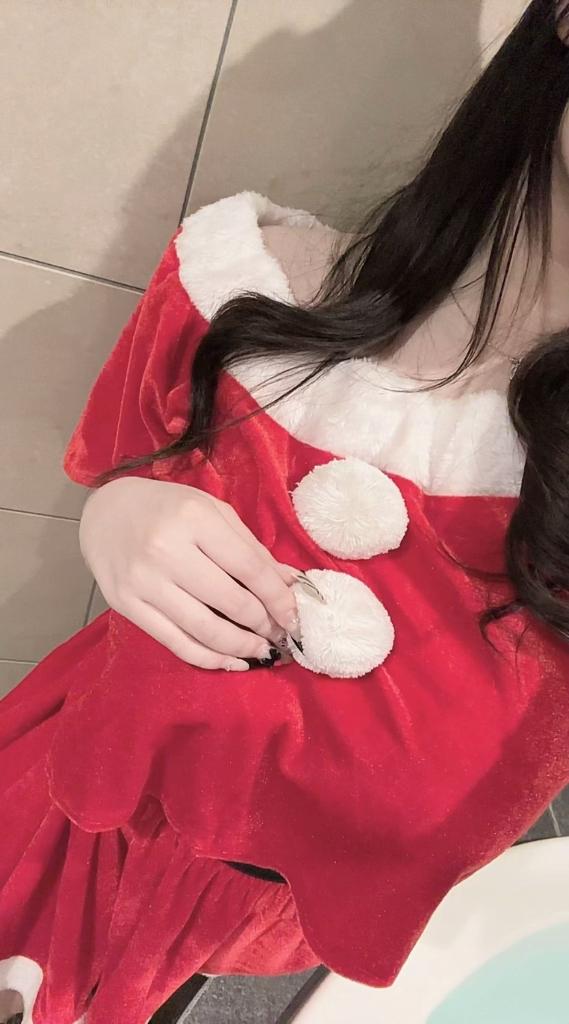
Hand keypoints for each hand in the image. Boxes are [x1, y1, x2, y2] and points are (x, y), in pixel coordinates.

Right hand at [79, 477, 298, 669]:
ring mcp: (143, 581)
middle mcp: (166, 550)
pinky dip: (209, 659)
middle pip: (231, 602)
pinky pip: (175, 642)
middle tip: (282, 635)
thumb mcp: (212, 512)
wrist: (105, 512)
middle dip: (265, 625)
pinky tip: (231, 662)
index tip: (296, 617)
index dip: (279, 598)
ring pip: (205, 630)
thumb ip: (251, 548)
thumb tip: (290, 584)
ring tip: (262, 650)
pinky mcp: (126, 605)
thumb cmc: (167, 508)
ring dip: (242, 647)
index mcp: (194, 518)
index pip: (250, 568)